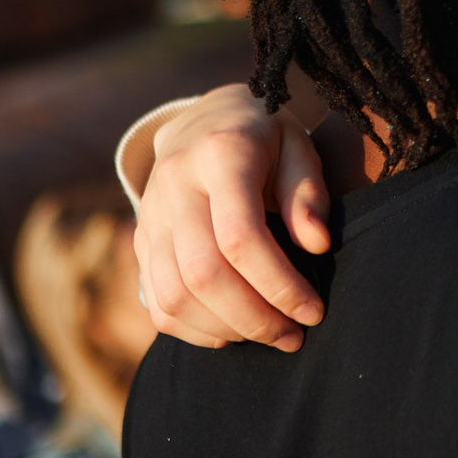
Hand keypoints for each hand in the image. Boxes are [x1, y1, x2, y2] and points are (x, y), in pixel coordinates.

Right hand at [133, 85, 329, 350]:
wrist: (202, 121)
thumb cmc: (265, 139)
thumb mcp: (299, 147)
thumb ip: (308, 194)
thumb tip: (317, 245)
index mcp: (220, 155)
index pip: (241, 237)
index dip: (279, 284)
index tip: (313, 311)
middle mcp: (174, 185)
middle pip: (203, 274)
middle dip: (254, 318)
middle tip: (294, 336)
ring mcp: (149, 216)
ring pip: (174, 295)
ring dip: (226, 328)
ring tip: (270, 334)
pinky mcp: (140, 242)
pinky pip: (157, 303)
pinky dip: (194, 329)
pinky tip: (233, 330)